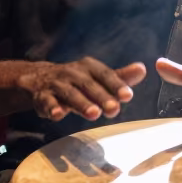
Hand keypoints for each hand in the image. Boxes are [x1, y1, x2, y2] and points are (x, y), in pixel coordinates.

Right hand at [20, 57, 145, 121]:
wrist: (39, 78)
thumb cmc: (76, 80)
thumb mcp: (97, 77)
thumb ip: (119, 76)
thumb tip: (142, 69)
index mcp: (89, 67)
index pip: (105, 74)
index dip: (116, 84)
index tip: (128, 96)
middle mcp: (73, 73)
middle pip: (88, 85)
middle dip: (101, 97)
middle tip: (114, 110)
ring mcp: (57, 84)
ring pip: (69, 93)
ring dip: (81, 103)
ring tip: (93, 114)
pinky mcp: (43, 96)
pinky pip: (47, 101)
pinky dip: (52, 108)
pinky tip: (58, 115)